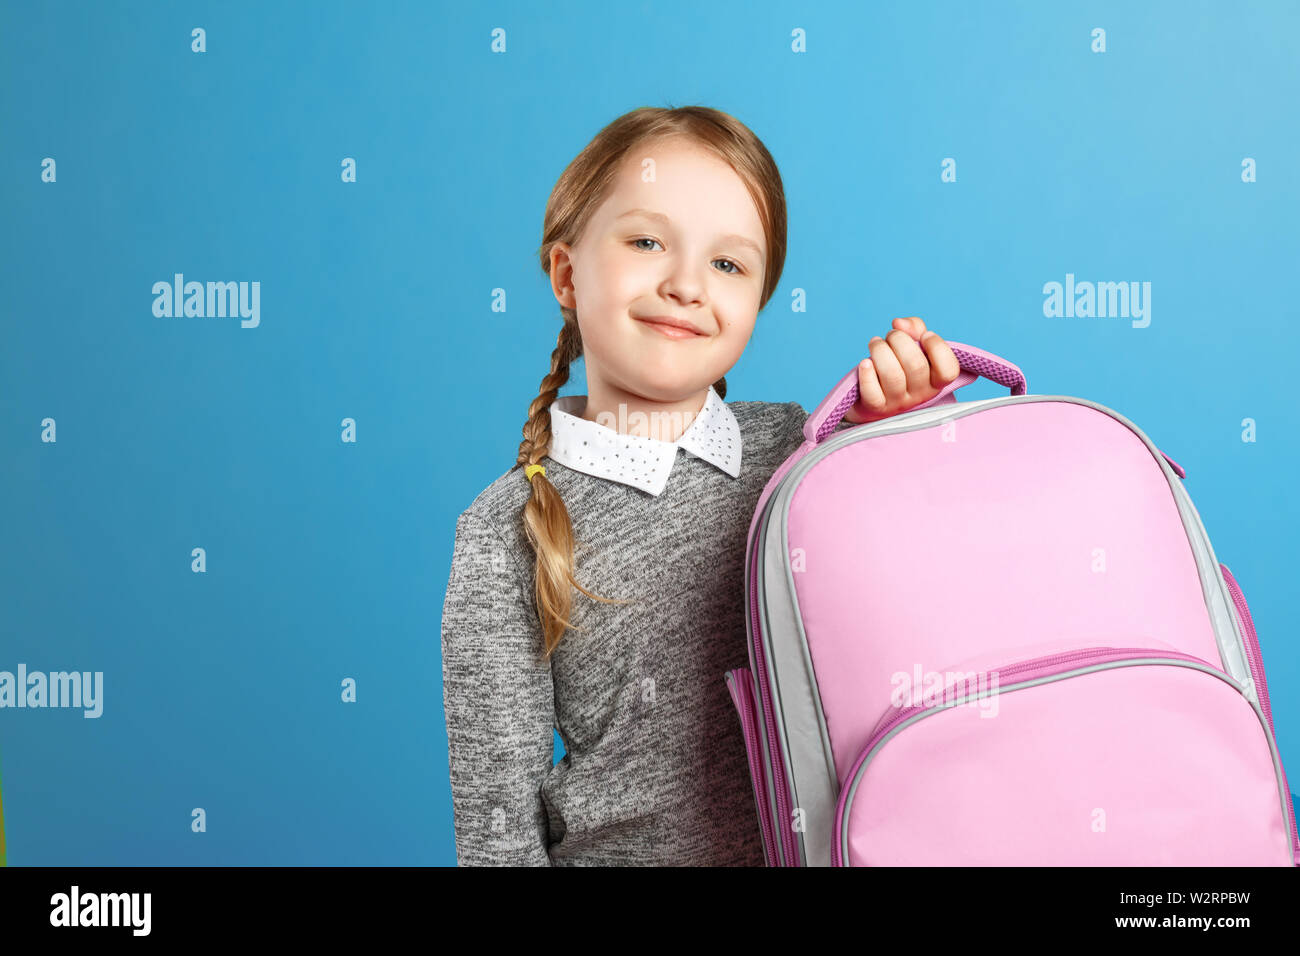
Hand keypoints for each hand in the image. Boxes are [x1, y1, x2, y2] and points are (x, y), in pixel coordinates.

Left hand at [843, 317, 961, 423]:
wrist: (876, 396)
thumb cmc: (901, 364)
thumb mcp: (915, 345)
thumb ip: (915, 328)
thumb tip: (899, 323)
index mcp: (936, 380)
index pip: (948, 370)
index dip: (937, 347)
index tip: (924, 336)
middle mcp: (921, 394)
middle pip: (915, 365)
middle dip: (899, 340)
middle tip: (891, 335)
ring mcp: (899, 403)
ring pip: (892, 375)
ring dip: (880, 350)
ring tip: (875, 344)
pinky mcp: (877, 408)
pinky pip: (872, 392)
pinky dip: (867, 374)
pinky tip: (865, 363)